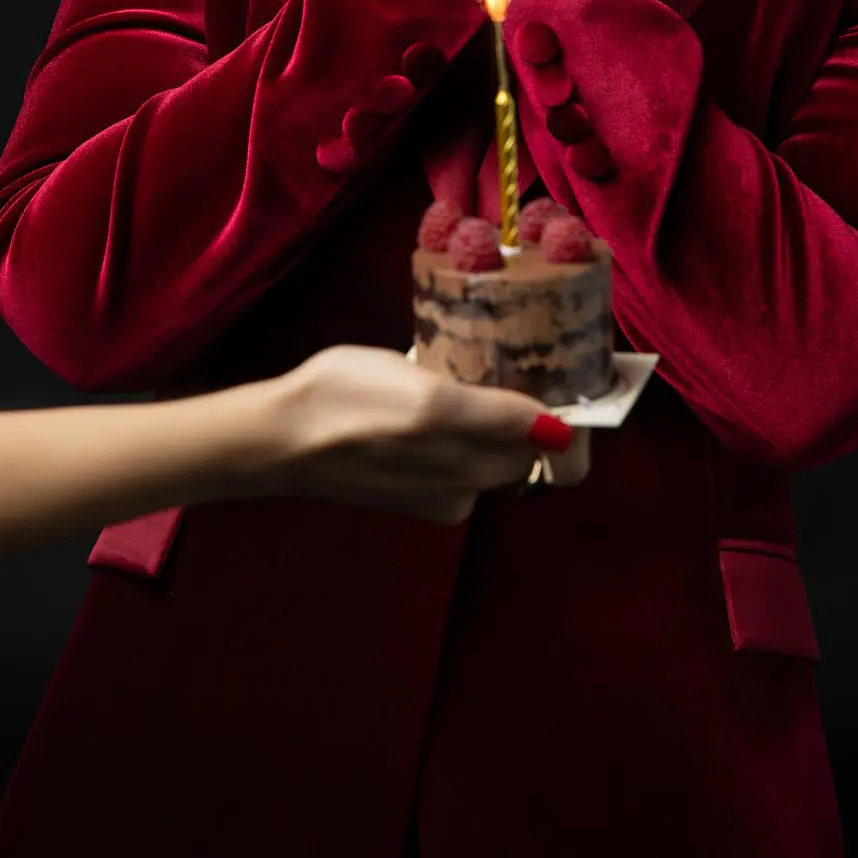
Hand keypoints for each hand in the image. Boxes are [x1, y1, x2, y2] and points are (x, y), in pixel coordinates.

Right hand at [269, 344, 589, 523]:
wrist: (278, 441)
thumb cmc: (343, 399)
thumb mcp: (420, 391)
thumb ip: (490, 415)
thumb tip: (552, 430)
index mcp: (472, 453)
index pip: (560, 451)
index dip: (579, 419)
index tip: (572, 377)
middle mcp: (468, 482)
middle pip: (536, 453)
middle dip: (540, 413)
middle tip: (522, 360)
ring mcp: (447, 492)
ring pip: (503, 455)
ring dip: (502, 424)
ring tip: (476, 374)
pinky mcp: (426, 497)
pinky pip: (470, 466)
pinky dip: (470, 439)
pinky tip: (442, 404)